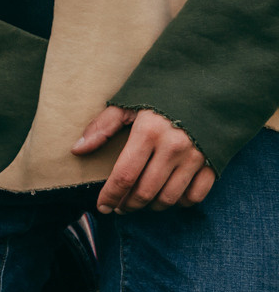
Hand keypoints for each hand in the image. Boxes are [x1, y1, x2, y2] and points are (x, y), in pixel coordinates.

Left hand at [73, 107, 214, 213]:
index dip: (110, 195)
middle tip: (119, 207)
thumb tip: (77, 149)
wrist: (211, 84)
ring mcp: (196, 157)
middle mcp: (173, 148)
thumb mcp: (130, 104)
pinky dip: (181, 202)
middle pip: (146, 191)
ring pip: (170, 197)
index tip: (101, 206)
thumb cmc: (164, 93)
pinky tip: (169, 197)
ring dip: (152, 206)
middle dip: (128, 204)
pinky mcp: (214, 163)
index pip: (124, 175)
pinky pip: (196, 195)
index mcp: (148, 132)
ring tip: (140, 202)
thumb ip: (102, 127)